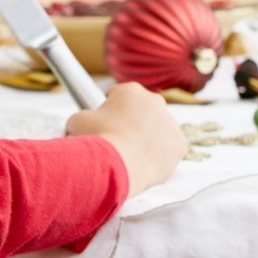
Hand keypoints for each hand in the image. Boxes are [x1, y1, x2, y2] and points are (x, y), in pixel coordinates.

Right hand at [66, 81, 185, 196]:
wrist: (119, 166)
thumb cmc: (98, 141)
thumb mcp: (77, 121)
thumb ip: (85, 116)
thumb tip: (84, 122)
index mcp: (131, 90)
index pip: (119, 94)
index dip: (109, 107)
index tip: (104, 120)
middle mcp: (155, 100)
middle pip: (142, 109)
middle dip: (131, 121)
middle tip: (118, 138)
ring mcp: (171, 122)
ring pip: (157, 128)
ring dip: (147, 136)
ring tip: (131, 153)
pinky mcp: (180, 144)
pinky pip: (169, 147)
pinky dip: (159, 153)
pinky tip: (145, 161)